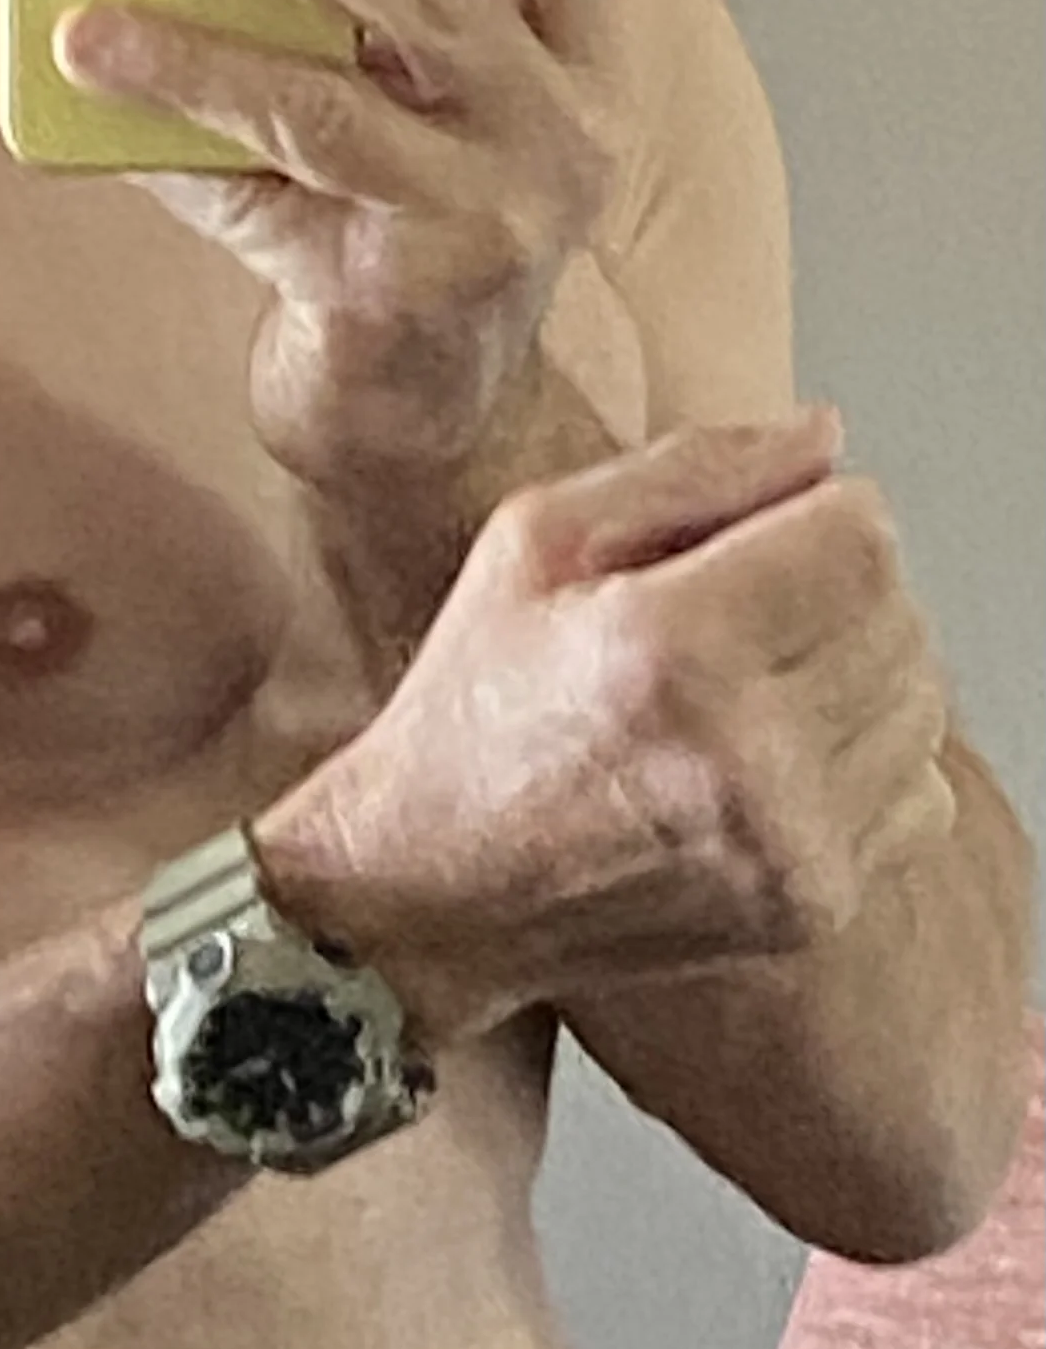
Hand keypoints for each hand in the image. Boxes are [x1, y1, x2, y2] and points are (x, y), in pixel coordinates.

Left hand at [52, 0, 636, 485]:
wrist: (421, 412)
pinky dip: (181, 145)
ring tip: (101, 29)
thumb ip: (346, 5)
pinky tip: (114, 102)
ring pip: (332, 105)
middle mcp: (562, 137)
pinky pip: (270, 198)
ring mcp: (492, 222)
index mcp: (578, 62)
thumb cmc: (403, 235)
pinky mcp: (406, 295)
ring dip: (201, 56)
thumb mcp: (405, 102)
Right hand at [254, 412, 959, 1048]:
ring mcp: (786, 847)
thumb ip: (691, 468)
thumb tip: (826, 438)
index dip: (819, 516)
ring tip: (753, 695)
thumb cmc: (468, 720)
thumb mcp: (532, 543)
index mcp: (669, 650)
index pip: (863, 536)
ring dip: (856, 679)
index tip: (759, 542)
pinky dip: (863, 770)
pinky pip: (919, 796)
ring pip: (922, 703)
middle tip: (741, 621)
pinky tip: (773, 769)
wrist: (425, 900)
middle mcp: (742, 759)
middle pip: (902, 614)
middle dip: (836, 596)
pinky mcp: (809, 910)